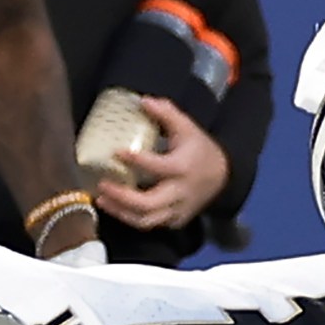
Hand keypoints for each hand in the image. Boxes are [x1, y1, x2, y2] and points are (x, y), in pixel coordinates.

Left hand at [96, 97, 230, 232]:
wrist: (222, 177)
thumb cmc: (200, 150)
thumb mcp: (187, 127)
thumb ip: (166, 113)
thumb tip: (143, 101)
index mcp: (182, 168)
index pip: (158, 167)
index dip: (137, 161)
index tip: (116, 152)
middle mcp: (179, 193)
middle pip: (148, 204)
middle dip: (122, 197)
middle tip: (102, 185)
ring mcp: (176, 210)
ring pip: (145, 220)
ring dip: (121, 213)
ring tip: (102, 200)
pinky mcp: (174, 221)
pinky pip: (150, 224)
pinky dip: (130, 218)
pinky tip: (115, 207)